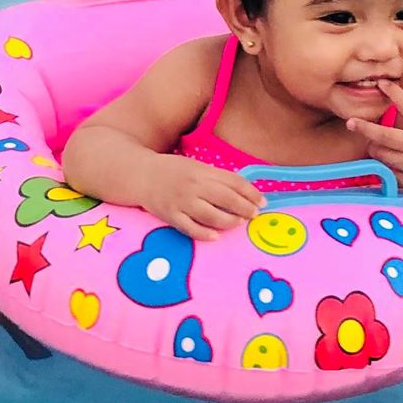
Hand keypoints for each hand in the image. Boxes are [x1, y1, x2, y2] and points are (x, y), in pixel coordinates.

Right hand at [143, 155, 262, 238]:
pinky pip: (191, 228)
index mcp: (202, 171)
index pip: (234, 181)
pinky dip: (205, 234)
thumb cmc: (171, 171)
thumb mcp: (195, 166)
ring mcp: (182, 202)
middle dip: (245, 208)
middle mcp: (194, 186)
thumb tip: (241, 191)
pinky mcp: (171, 216)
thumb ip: (216, 177)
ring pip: (212, 216)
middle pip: (227, 199)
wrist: (140, 174)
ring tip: (237, 223)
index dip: (251, 193)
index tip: (262, 202)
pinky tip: (216, 236)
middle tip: (254, 215)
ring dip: (229, 221)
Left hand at [342, 81, 402, 198]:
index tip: (381, 83)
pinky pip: (388, 172)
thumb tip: (402, 91)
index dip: (394, 93)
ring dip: (375, 147)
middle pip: (384, 136)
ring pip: (381, 155)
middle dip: (365, 128)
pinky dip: (384, 164)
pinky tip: (388, 159)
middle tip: (351, 121)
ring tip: (377, 143)